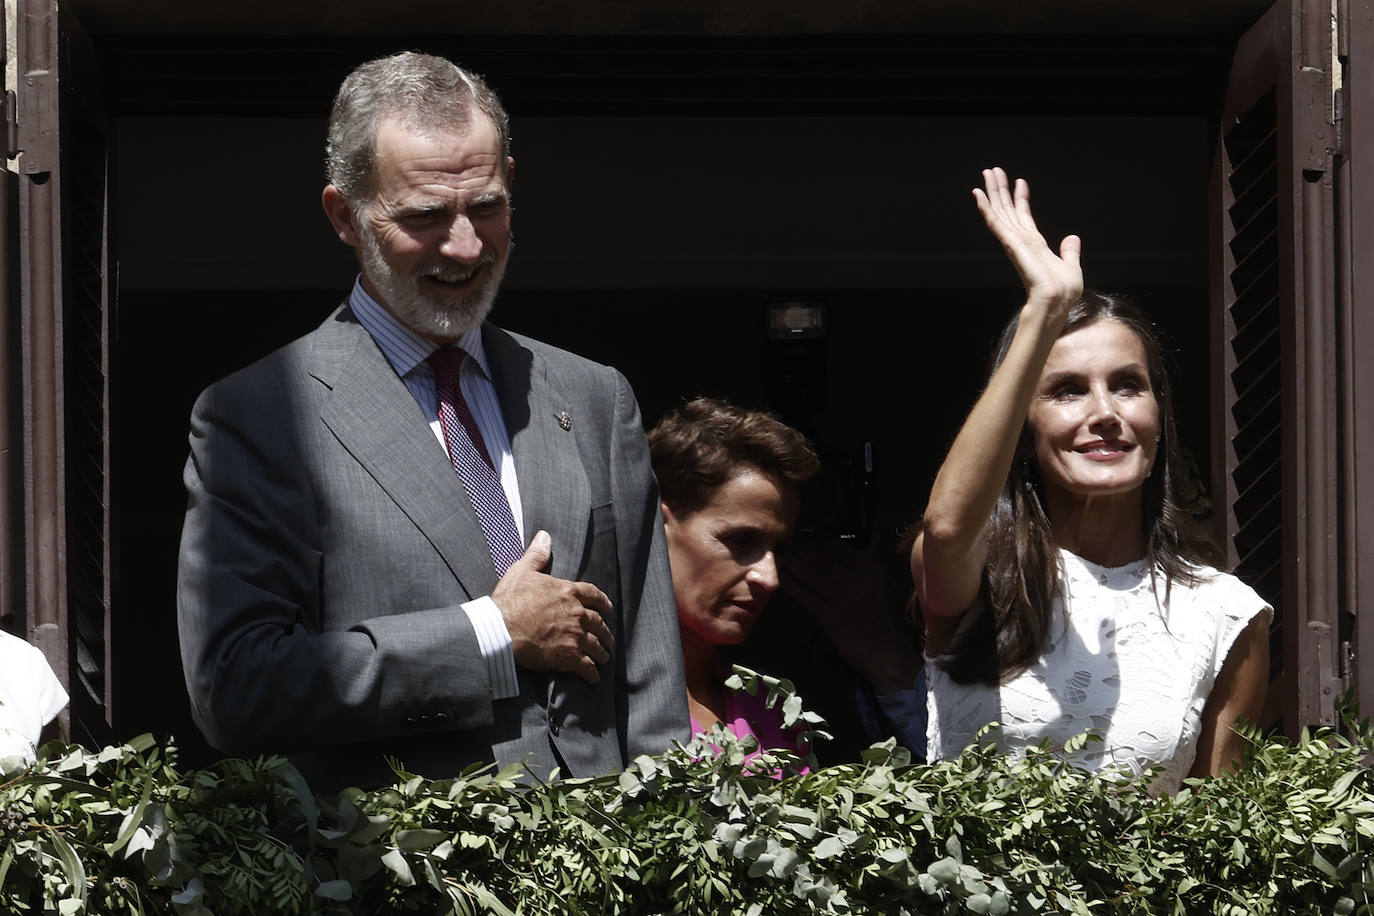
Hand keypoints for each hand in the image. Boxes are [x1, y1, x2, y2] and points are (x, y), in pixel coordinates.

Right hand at [491, 530, 614, 684]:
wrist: (502, 628)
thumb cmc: (510, 600)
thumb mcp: (522, 571)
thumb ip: (537, 555)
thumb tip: (545, 536)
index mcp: (568, 592)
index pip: (593, 595)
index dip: (602, 601)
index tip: (608, 608)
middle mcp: (576, 613)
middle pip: (597, 623)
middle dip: (603, 632)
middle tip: (607, 638)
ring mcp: (574, 636)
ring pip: (595, 645)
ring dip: (601, 652)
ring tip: (603, 658)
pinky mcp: (568, 657)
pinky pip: (586, 666)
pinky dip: (591, 673)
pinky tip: (593, 677)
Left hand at [777, 541, 919, 695]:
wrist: (886, 651)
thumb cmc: (880, 615)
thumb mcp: (881, 583)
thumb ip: (863, 564)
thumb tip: (840, 544)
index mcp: (870, 569)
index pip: (838, 547)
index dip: (816, 540)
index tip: (803, 537)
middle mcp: (859, 581)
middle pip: (822, 559)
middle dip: (801, 549)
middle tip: (786, 543)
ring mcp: (845, 600)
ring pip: (812, 576)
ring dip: (793, 564)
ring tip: (781, 556)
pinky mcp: (832, 618)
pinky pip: (806, 597)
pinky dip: (792, 586)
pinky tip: (782, 579)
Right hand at [973, 167, 1082, 320]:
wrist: (1056, 300)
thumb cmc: (1063, 290)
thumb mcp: (1072, 266)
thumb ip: (1070, 251)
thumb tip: (1072, 237)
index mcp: (1035, 244)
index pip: (1025, 217)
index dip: (1022, 199)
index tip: (1020, 182)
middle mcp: (1021, 240)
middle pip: (1008, 210)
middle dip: (1002, 190)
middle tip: (994, 171)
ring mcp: (1013, 241)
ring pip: (999, 211)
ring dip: (992, 191)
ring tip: (987, 172)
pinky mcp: (1009, 242)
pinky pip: (995, 221)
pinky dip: (985, 206)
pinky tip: (978, 193)